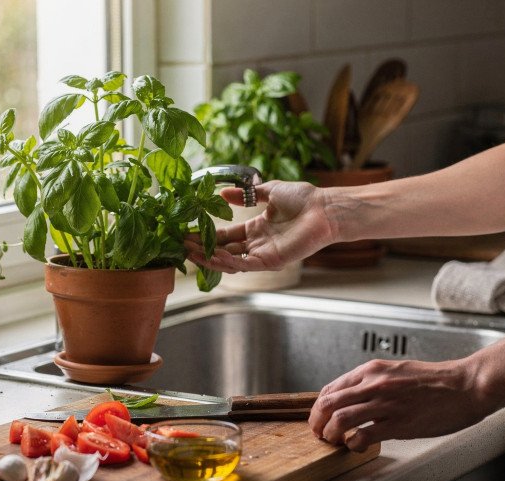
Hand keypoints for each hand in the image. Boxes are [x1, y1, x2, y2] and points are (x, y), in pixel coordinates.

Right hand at [185, 180, 335, 271]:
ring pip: (229, 262)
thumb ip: (246, 194)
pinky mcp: (271, 262)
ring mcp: (263, 255)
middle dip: (201, 248)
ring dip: (208, 257)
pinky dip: (226, 262)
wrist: (324, 208)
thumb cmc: (304, 199)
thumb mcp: (269, 191)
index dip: (206, 234)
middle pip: (223, 250)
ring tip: (189, 250)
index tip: (187, 231)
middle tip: (180, 243)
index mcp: (256, 229)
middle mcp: (257, 244)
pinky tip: (211, 255)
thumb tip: (223, 192)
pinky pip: (244, 265)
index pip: (225, 236)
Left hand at [308, 358, 494, 451]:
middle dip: (318, 422)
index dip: (320, 406)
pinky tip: (357, 447)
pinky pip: (363, 436)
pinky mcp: (398, 423)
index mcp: (373, 370)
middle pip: (329, 403)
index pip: (332, 388)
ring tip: (334, 442)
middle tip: (319, 433)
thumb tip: (356, 397)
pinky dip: (353, 444)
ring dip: (331, 434)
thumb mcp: (397, 372)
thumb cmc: (437, 381)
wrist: (465, 386)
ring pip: (340, 419)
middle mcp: (374, 384)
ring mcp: (385, 404)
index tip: (320, 417)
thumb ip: (375, 382)